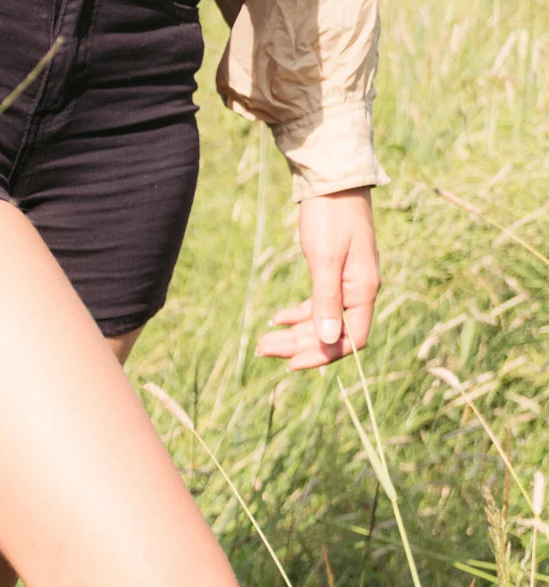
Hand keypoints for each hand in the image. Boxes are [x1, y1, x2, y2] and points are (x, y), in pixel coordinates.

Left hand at [259, 187, 378, 370]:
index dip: (322, 355)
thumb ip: (326, 300)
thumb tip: (327, 340)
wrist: (331, 182)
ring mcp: (347, 282)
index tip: (290, 364)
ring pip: (321, 320)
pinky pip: (318, 304)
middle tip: (261, 349)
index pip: (350, 339)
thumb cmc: (330, 217)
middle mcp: (359, 290)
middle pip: (330, 332)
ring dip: (293, 333)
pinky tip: (276, 319)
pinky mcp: (333, 273)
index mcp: (364, 290)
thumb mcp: (324, 259)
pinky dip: (298, 314)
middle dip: (298, 345)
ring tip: (262, 340)